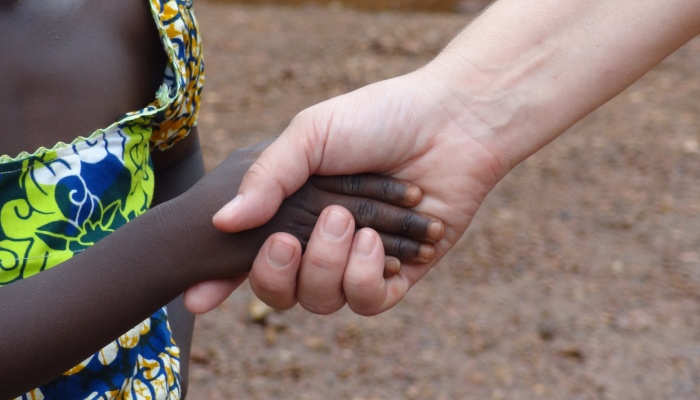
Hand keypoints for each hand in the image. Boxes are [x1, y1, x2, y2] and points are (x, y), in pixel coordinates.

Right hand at [189, 66, 505, 314]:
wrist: (449, 123)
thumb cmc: (377, 120)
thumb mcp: (310, 134)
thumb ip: (266, 177)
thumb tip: (223, 223)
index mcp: (290, 211)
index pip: (245, 257)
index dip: (219, 282)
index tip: (196, 297)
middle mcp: (318, 242)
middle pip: (278, 292)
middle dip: (278, 273)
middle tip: (293, 236)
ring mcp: (355, 261)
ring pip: (320, 301)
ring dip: (328, 265)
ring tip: (355, 225)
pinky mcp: (396, 275)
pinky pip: (367, 303)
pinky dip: (368, 277)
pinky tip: (382, 245)